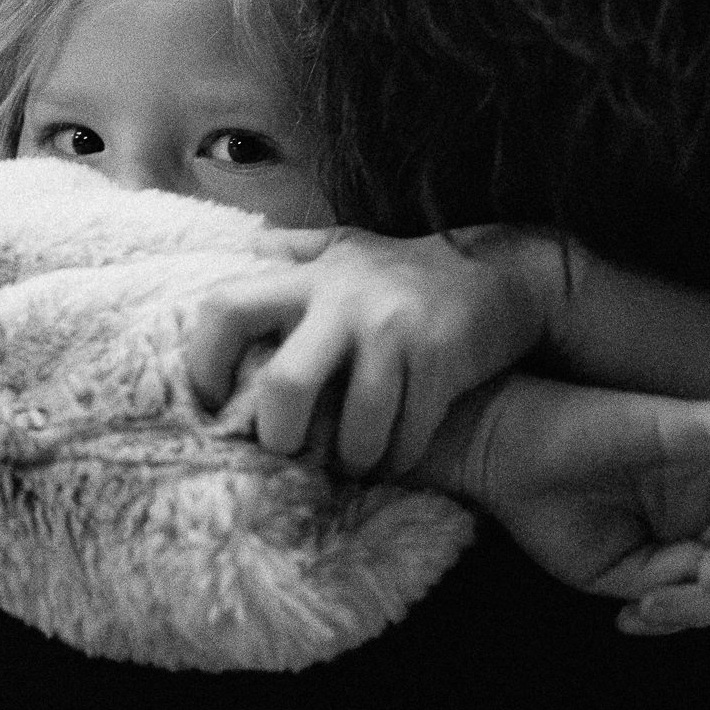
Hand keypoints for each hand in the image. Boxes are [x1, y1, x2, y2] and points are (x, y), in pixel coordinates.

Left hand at [184, 226, 564, 476]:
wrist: (505, 275)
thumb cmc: (410, 272)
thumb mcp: (349, 246)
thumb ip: (296, 249)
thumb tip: (246, 245)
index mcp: (311, 276)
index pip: (228, 308)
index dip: (204, 362)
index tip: (213, 402)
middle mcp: (346, 300)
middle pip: (286, 387)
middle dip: (281, 437)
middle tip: (289, 451)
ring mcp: (395, 330)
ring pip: (354, 429)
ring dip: (351, 462)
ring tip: (353, 464)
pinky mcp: (440, 361)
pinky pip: (405, 436)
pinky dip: (394, 460)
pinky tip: (392, 458)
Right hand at [429, 375, 709, 632]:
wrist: (499, 463)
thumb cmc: (553, 514)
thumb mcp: (617, 575)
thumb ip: (676, 586)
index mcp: (696, 524)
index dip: (707, 607)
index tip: (643, 619)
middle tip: (659, 604)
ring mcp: (706, 457)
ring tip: (687, 579)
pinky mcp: (688, 426)